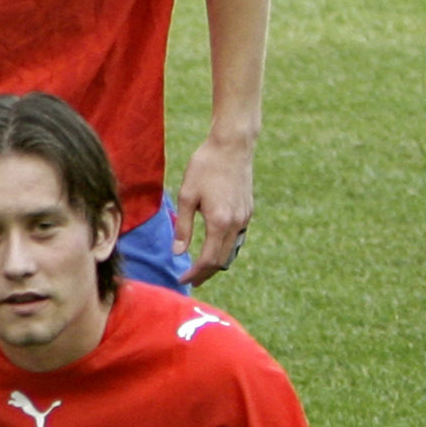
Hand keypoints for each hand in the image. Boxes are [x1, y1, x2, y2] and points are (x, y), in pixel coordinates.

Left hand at [176, 134, 254, 285]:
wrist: (232, 147)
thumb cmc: (205, 167)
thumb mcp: (186, 196)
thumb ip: (183, 227)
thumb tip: (178, 253)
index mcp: (220, 222)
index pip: (208, 259)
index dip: (194, 273)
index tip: (181, 280)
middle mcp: (236, 223)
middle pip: (222, 260)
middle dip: (205, 273)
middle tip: (189, 280)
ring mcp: (245, 217)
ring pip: (231, 250)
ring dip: (216, 262)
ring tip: (199, 268)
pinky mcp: (247, 210)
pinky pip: (236, 238)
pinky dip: (224, 248)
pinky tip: (212, 248)